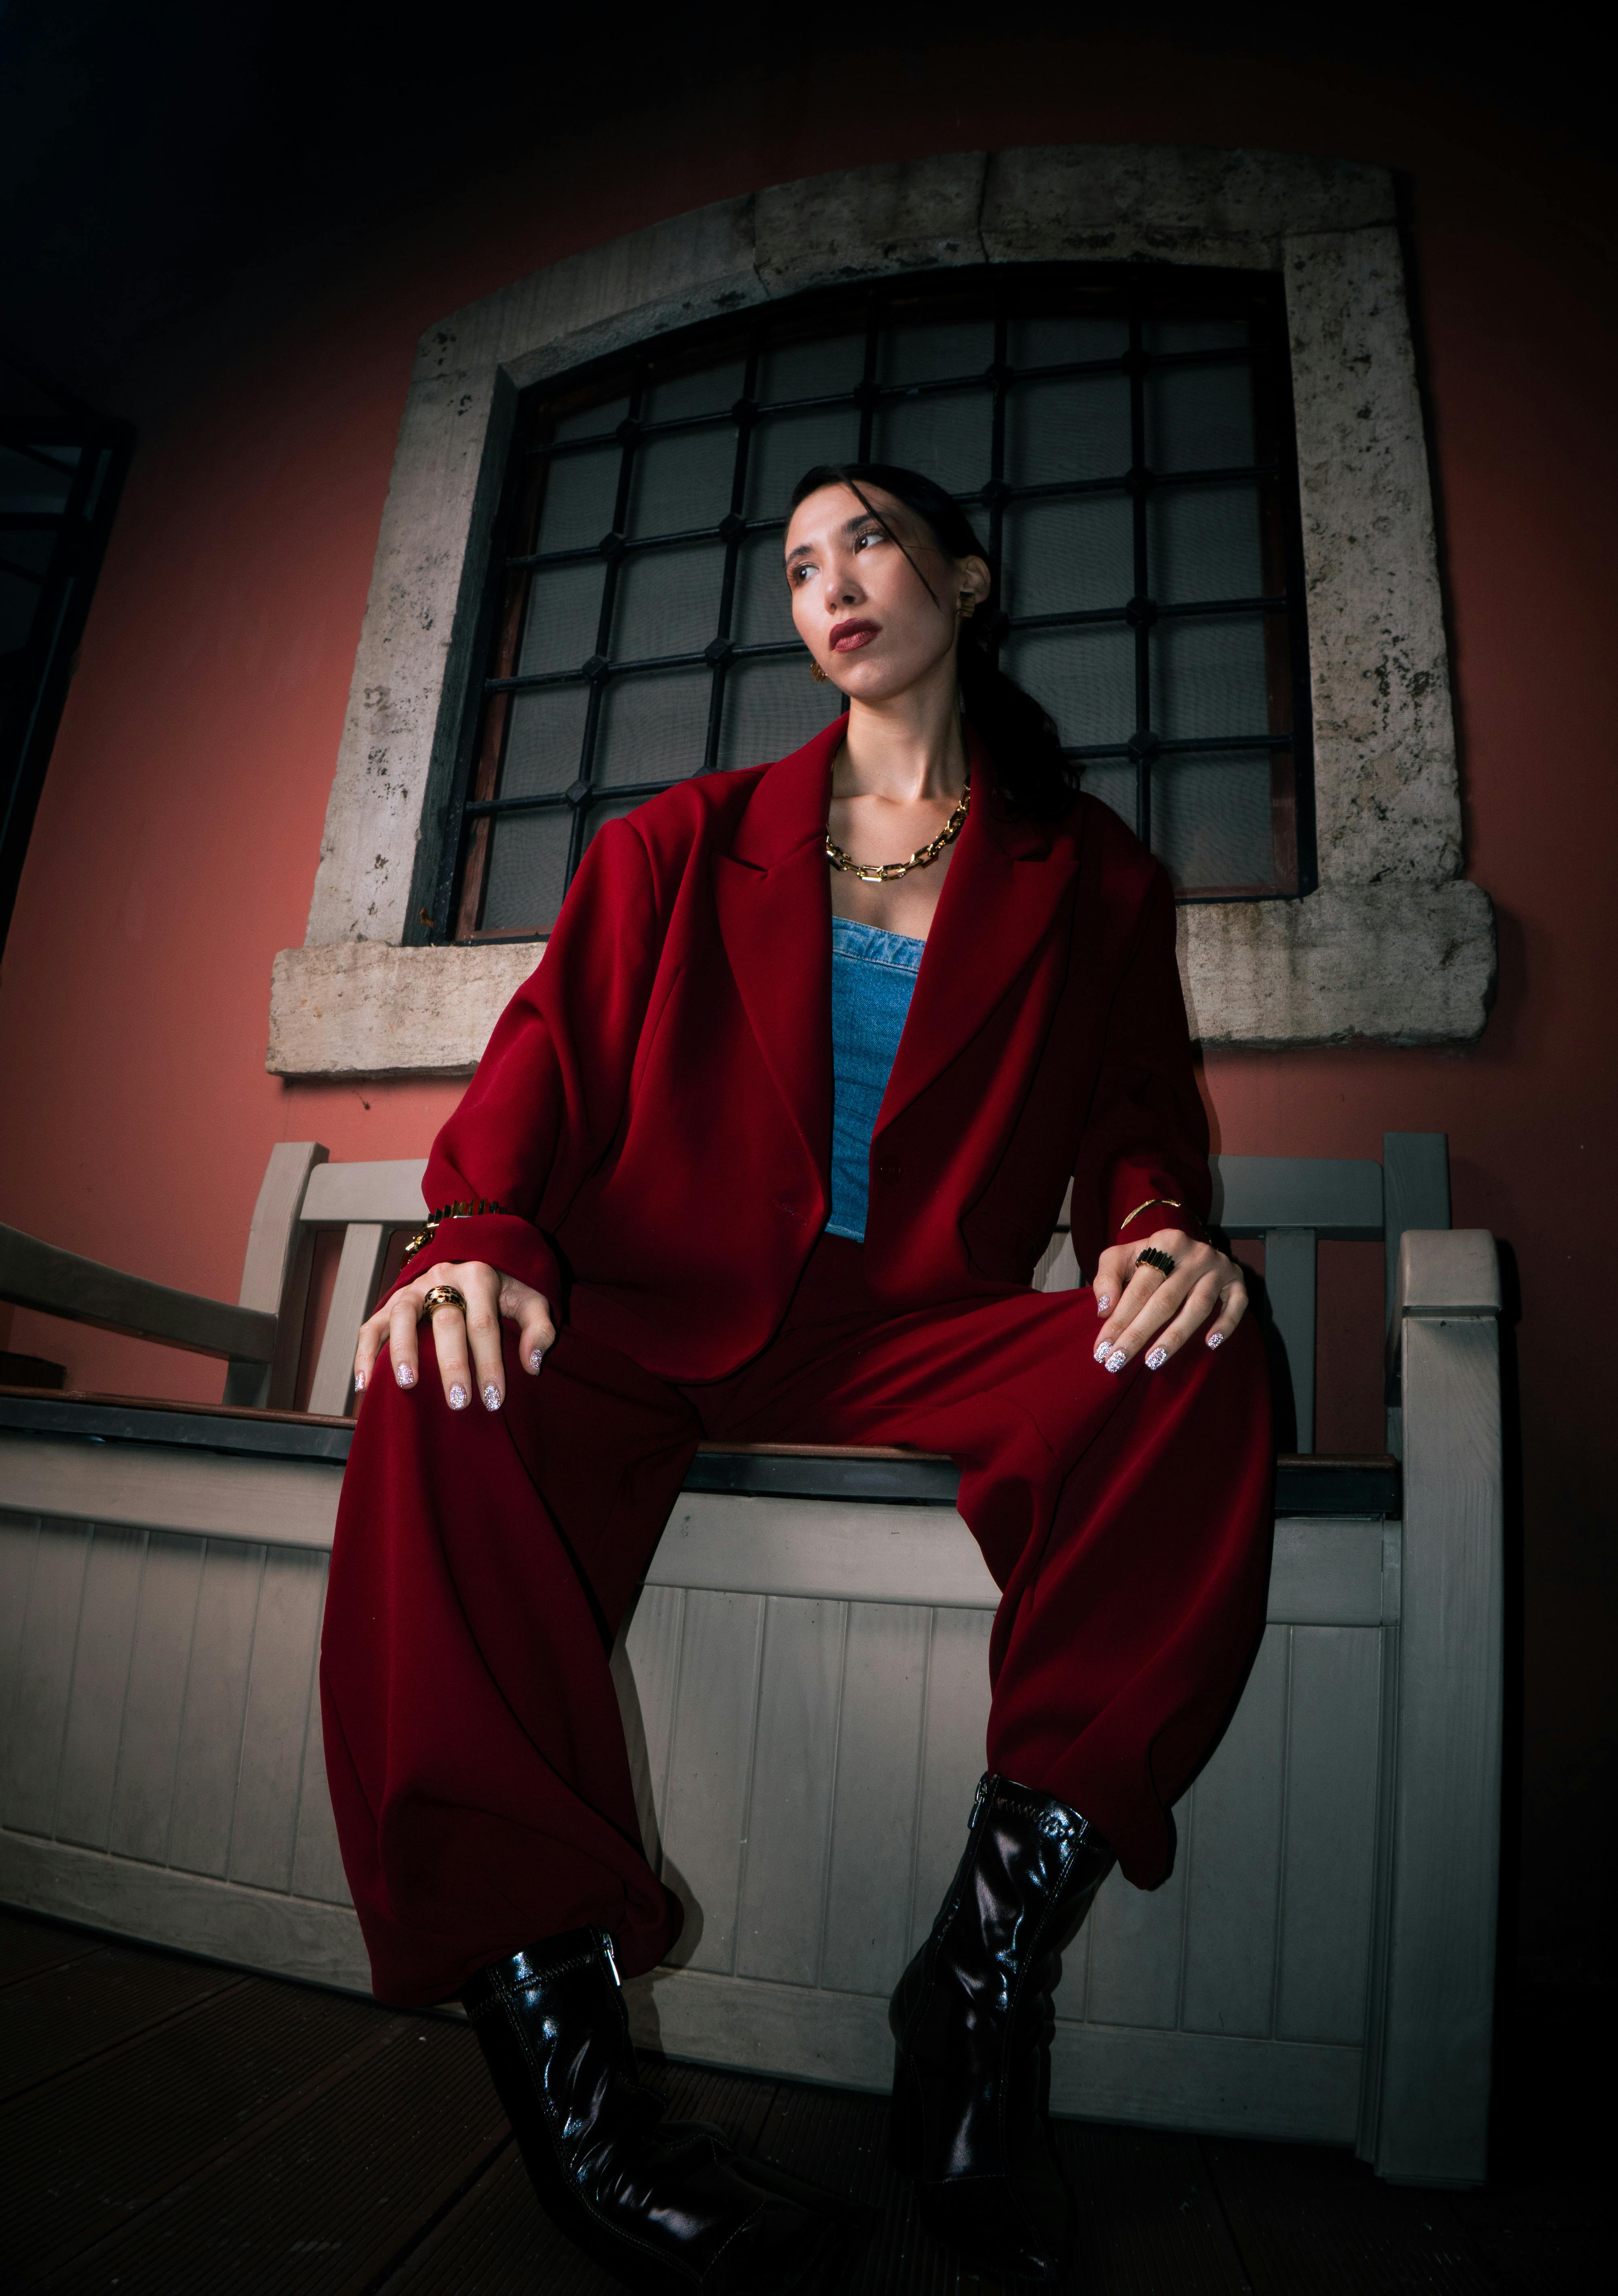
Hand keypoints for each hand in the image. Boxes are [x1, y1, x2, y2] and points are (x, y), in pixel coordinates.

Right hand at [352, 1260, 554, 1412]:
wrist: (473, 1260)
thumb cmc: (504, 1291)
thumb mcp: (530, 1300)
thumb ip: (539, 1328)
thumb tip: (533, 1364)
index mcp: (479, 1276)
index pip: (484, 1323)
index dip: (489, 1362)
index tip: (494, 1399)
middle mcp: (442, 1278)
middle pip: (446, 1321)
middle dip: (452, 1364)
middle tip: (458, 1402)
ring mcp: (412, 1289)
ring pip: (402, 1316)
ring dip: (403, 1350)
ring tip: (407, 1385)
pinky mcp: (389, 1302)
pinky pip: (371, 1326)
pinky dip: (364, 1353)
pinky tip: (363, 1384)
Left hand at [1090, 1229, 1247, 1374]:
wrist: (1183, 1247)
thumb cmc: (1147, 1259)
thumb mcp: (1121, 1257)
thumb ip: (1107, 1278)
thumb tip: (1105, 1309)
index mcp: (1165, 1242)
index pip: (1139, 1288)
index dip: (1119, 1320)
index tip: (1102, 1348)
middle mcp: (1195, 1253)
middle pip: (1165, 1300)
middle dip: (1138, 1335)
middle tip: (1118, 1362)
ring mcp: (1219, 1267)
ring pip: (1198, 1307)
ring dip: (1175, 1337)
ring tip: (1152, 1361)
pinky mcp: (1237, 1281)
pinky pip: (1236, 1305)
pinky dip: (1225, 1324)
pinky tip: (1211, 1344)